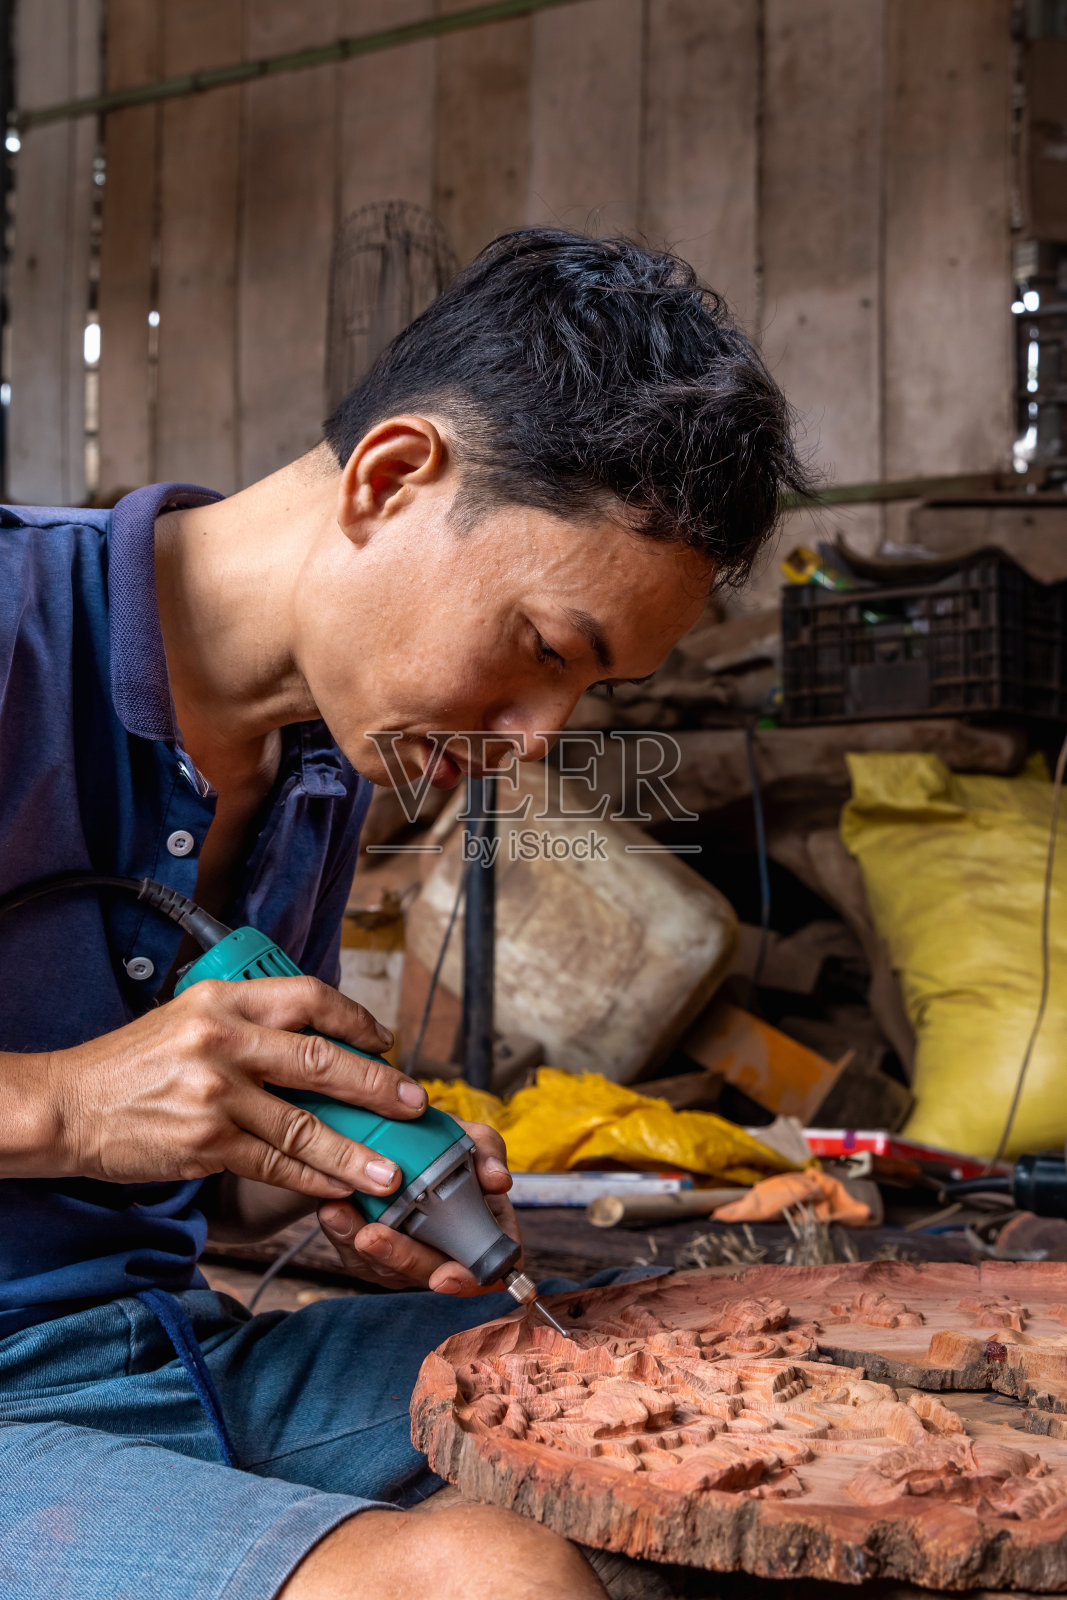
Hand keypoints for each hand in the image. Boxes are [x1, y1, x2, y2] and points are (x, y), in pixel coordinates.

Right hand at [39, 976, 427, 1198]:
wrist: (68, 1105)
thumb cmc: (131, 1064)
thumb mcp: (189, 1019)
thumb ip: (246, 1025)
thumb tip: (318, 1044)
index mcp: (224, 1000)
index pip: (308, 998)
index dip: (356, 1019)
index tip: (384, 1041)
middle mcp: (224, 1042)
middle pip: (322, 1062)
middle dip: (377, 1086)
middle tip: (413, 1103)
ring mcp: (216, 1095)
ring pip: (305, 1127)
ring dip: (355, 1152)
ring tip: (391, 1171)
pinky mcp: (207, 1145)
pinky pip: (274, 1165)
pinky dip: (312, 1180)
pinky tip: (338, 1188)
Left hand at [317, 1120, 520, 1293]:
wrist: (396, 1138)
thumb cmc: (442, 1142)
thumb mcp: (467, 1136)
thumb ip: (487, 1151)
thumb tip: (499, 1181)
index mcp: (483, 1229)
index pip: (487, 1271)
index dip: (467, 1282)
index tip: (444, 1276)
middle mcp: (447, 1252)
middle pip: (427, 1273)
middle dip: (398, 1258)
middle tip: (372, 1236)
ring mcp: (409, 1256)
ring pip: (386, 1268)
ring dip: (360, 1245)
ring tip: (340, 1215)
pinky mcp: (372, 1255)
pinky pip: (356, 1255)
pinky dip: (341, 1232)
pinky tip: (331, 1209)